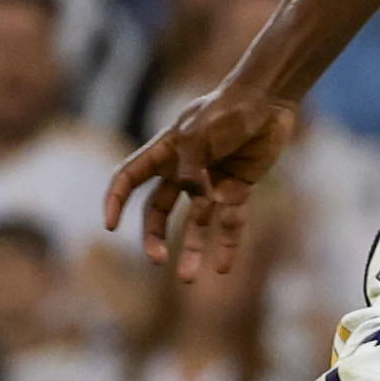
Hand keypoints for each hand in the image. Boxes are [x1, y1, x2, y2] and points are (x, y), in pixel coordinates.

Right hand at [106, 80, 301, 280]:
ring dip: (192, 249)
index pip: (129, 178)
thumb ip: (193, 169)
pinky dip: (228, 243)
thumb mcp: (201, 134)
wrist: (269, 101)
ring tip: (189, 279)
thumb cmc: (228, 110)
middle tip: (158, 261)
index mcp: (164, 151)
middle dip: (154, 236)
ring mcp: (211, 182)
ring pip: (195, 223)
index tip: (111, 226)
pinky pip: (231, 221)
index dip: (116, 200)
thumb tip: (197, 202)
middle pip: (158, 210)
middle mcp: (183, 170)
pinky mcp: (238, 189)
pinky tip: (223, 268)